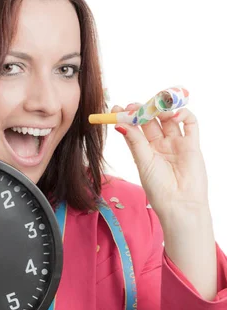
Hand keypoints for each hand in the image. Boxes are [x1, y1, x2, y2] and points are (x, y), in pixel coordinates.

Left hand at [112, 103, 209, 220]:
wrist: (179, 204)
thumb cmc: (158, 188)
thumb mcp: (142, 162)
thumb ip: (134, 141)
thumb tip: (118, 123)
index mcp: (145, 149)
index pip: (135, 127)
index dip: (127, 116)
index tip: (117, 107)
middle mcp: (160, 144)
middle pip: (152, 119)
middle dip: (144, 109)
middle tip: (136, 105)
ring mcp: (176, 142)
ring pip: (169, 118)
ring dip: (162, 109)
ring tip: (156, 109)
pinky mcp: (192, 144)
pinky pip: (190, 123)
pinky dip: (183, 114)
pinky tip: (174, 114)